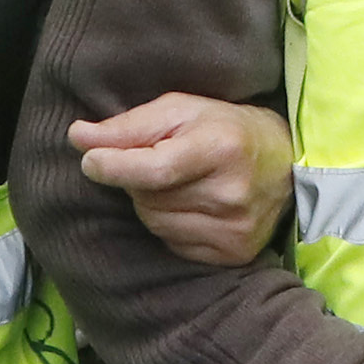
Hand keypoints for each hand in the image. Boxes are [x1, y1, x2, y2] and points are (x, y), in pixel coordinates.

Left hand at [70, 91, 294, 268]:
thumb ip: (129, 125)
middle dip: (139, 181)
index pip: (154, 169)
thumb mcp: (181, 110)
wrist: (286, 162)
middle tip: (162, 162)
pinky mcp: (234, 253)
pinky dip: (170, 226)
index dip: (115, 166)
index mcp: (221, 148)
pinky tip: (192, 207)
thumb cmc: (225, 128)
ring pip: (155, 224)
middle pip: (148, 198)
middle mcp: (231, 193)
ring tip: (179, 184)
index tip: (89, 161)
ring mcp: (235, 229)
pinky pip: (172, 244)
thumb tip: (78, 137)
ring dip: (152, 204)